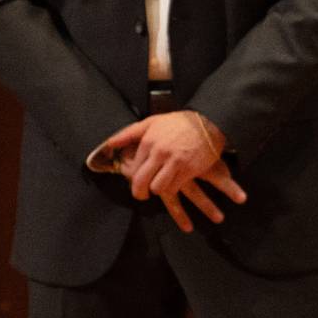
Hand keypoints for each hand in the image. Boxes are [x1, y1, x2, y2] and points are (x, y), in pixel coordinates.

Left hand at [103, 111, 245, 232]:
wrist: (207, 123)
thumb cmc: (177, 123)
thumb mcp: (151, 122)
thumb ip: (129, 133)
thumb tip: (110, 143)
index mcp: (148, 141)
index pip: (133, 167)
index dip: (132, 178)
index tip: (135, 181)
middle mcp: (159, 152)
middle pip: (141, 181)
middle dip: (139, 192)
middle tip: (141, 195)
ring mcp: (174, 162)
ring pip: (157, 187)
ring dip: (157, 190)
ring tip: (158, 189)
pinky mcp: (188, 169)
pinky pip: (174, 187)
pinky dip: (172, 189)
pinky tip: (173, 184)